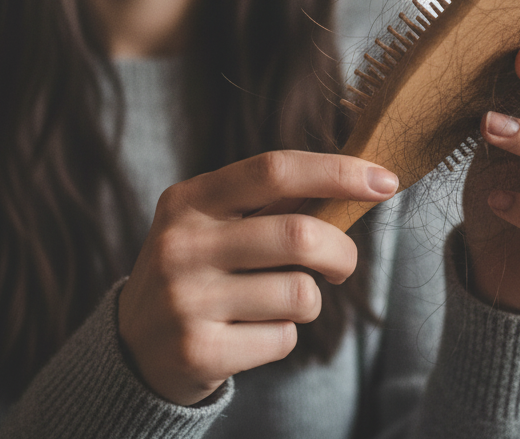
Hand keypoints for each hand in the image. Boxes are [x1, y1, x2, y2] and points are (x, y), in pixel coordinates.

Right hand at [117, 151, 398, 405]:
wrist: (134, 346)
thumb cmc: (200, 269)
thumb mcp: (215, 222)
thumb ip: (273, 202)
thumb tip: (360, 178)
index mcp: (190, 198)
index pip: (275, 169)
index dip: (337, 172)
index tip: (385, 181)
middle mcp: (182, 244)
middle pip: (300, 235)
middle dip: (342, 251)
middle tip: (343, 264)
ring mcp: (186, 300)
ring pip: (300, 294)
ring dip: (309, 300)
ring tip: (281, 302)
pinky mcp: (197, 351)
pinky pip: (283, 338)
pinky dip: (285, 335)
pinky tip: (254, 333)